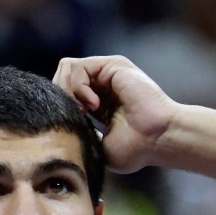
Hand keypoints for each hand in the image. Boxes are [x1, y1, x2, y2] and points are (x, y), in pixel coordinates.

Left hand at [53, 56, 176, 172]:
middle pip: (62, 76)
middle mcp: (103, 84)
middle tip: (75, 116)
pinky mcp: (114, 65)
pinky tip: (93, 105)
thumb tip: (63, 130)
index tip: (70, 126)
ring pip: (67, 68)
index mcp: (98, 103)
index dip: (58, 106)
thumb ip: (82, 134)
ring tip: (84, 110)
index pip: (64, 93)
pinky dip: (78, 87)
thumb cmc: (136, 149)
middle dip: (60, 96)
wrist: (157, 139)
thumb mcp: (99, 146)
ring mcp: (108, 73)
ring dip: (68, 91)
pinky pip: (79, 67)